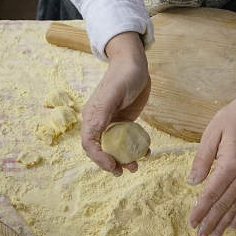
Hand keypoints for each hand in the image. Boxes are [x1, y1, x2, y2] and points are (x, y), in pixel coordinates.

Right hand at [79, 32, 150, 174]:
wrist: (135, 64)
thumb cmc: (123, 75)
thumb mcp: (114, 92)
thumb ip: (103, 110)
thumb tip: (93, 130)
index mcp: (92, 117)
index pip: (89, 144)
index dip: (99, 158)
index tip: (113, 165)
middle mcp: (99, 123)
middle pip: (100, 150)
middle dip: (110, 163)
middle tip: (124, 171)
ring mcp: (112, 124)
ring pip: (114, 148)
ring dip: (123, 160)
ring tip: (135, 167)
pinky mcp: (124, 123)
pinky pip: (127, 141)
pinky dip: (134, 150)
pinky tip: (146, 153)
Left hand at [186, 76, 235, 235]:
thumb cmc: (231, 120)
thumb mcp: (211, 133)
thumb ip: (202, 159)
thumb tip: (193, 183)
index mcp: (231, 163)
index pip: (212, 192)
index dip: (201, 210)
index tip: (192, 222)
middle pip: (224, 204)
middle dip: (211, 222)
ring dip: (224, 223)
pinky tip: (231, 227)